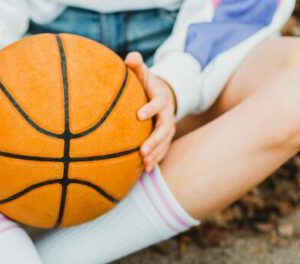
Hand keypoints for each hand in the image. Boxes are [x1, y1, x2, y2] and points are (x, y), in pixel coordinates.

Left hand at [125, 52, 176, 171]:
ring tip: (145, 164)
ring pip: (165, 143)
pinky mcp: (166, 138)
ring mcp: (169, 128)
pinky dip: (156, 160)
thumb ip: (136, 65)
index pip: (158, 103)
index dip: (150, 109)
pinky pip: (163, 150)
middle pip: (164, 129)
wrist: (162, 95)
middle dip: (154, 140)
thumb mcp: (142, 73)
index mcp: (161, 98)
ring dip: (155, 154)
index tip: (138, 115)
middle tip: (142, 150)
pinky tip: (147, 170)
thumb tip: (131, 57)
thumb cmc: (146, 84)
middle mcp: (168, 114)